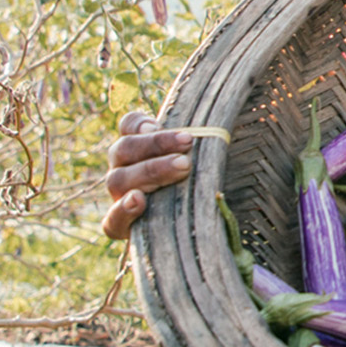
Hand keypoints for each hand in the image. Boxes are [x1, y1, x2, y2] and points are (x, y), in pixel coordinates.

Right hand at [102, 110, 194, 240]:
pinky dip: (123, 209)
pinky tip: (138, 200)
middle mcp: (123, 169)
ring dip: (150, 170)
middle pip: (124, 149)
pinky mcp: (121, 226)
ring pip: (119, 179)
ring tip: (181, 167)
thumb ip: (205, 142)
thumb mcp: (205, 160)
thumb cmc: (203, 185)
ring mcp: (119, 197)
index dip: (139, 122)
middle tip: (187, 144)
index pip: (128, 126)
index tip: (158, 123)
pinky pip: (111, 220)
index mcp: (138, 148)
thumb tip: (234, 117)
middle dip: (156, 144)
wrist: (195, 229)